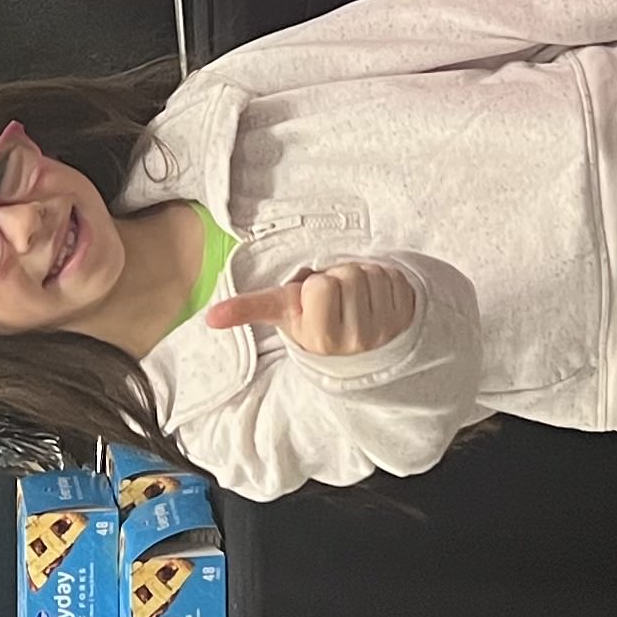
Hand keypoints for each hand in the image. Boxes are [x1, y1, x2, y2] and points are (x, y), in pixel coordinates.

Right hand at [203, 258, 421, 357]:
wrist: (358, 344)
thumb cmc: (314, 322)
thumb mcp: (283, 316)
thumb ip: (249, 310)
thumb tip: (210, 317)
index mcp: (321, 337)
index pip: (321, 285)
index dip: (315, 286)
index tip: (314, 301)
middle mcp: (356, 339)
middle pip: (347, 274)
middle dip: (339, 277)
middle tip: (336, 297)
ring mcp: (386, 328)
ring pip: (371, 272)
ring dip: (363, 277)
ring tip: (355, 298)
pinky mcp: (406, 316)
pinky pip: (393, 276)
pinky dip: (383, 280)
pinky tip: (376, 298)